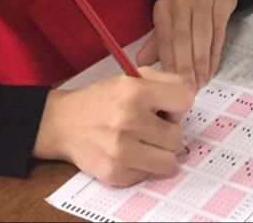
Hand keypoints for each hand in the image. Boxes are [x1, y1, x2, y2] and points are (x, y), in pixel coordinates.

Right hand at [32, 67, 193, 185]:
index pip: (185, 100)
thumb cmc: (102, 100)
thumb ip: (163, 83)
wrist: (65, 123)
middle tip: (152, 128)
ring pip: (169, 161)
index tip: (165, 108)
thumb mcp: (130, 78)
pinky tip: (130, 154)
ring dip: (160, 153)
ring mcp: (122, 150)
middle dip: (168, 133)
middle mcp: (129, 120)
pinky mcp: (116, 173)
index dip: (177, 105)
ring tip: (145, 143)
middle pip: (178, 136)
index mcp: (135, 91)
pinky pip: (149, 174)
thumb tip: (187, 100)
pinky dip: (143, 166)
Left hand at [138, 0, 236, 88]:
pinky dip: (215, 54)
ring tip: (201, 82)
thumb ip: (157, 41)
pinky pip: (218, 34)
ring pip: (202, 38)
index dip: (170, 64)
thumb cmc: (188, 2)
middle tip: (189, 89)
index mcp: (164, 7)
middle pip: (183, 40)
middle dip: (186, 68)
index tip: (172, 86)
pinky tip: (212, 69)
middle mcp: (181, 1)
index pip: (165, 40)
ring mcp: (203, 0)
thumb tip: (141, 65)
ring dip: (201, 64)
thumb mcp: (169, 17)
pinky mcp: (222, 2)